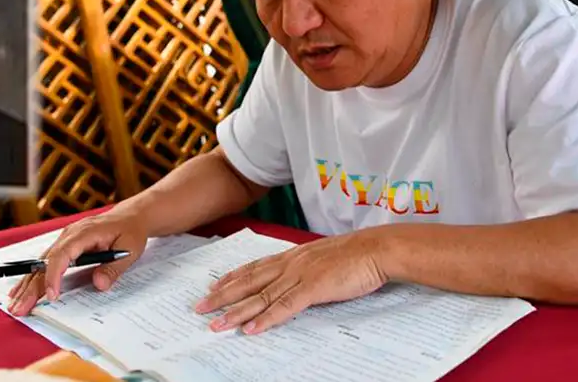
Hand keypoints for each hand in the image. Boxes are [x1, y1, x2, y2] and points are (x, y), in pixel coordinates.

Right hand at [7, 209, 148, 315]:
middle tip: (20, 308)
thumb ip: (114, 267)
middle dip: (31, 287)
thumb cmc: (130, 231)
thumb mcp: (130, 249)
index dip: (54, 275)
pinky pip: (44, 262)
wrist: (130, 216)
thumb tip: (98, 284)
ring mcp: (64, 239)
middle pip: (45, 261)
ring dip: (27, 284)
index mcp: (85, 232)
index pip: (62, 254)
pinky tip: (20, 290)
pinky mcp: (64, 245)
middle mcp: (69, 234)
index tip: (51, 295)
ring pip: (40, 263)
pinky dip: (32, 277)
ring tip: (15, 305)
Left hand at [193, 231, 387, 334]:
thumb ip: (308, 268)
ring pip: (261, 296)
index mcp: (293, 256)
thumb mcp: (325, 259)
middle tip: (200, 307)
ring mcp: (300, 275)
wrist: (377, 248)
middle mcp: (291, 263)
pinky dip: (265, 319)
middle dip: (222, 296)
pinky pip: (284, 307)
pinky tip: (251, 330)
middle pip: (249, 281)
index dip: (232, 278)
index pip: (255, 267)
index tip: (214, 287)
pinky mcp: (313, 288)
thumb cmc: (357, 254)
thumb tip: (298, 281)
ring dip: (236, 312)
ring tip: (216, 324)